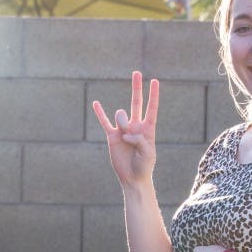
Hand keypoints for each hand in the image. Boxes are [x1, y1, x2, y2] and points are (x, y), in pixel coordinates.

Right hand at [92, 71, 158, 188]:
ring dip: (122, 123)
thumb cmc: (144, 167)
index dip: (153, 95)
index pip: (151, 108)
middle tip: (137, 73)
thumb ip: (140, 140)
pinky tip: (96, 103)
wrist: (132, 178)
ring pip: (121, 115)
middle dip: (137, 87)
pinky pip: (105, 122)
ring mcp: (123, 130)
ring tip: (124, 137)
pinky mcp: (112, 136)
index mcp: (148, 129)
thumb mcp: (148, 154)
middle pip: (136, 102)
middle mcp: (136, 126)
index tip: (155, 81)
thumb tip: (126, 132)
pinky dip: (100, 113)